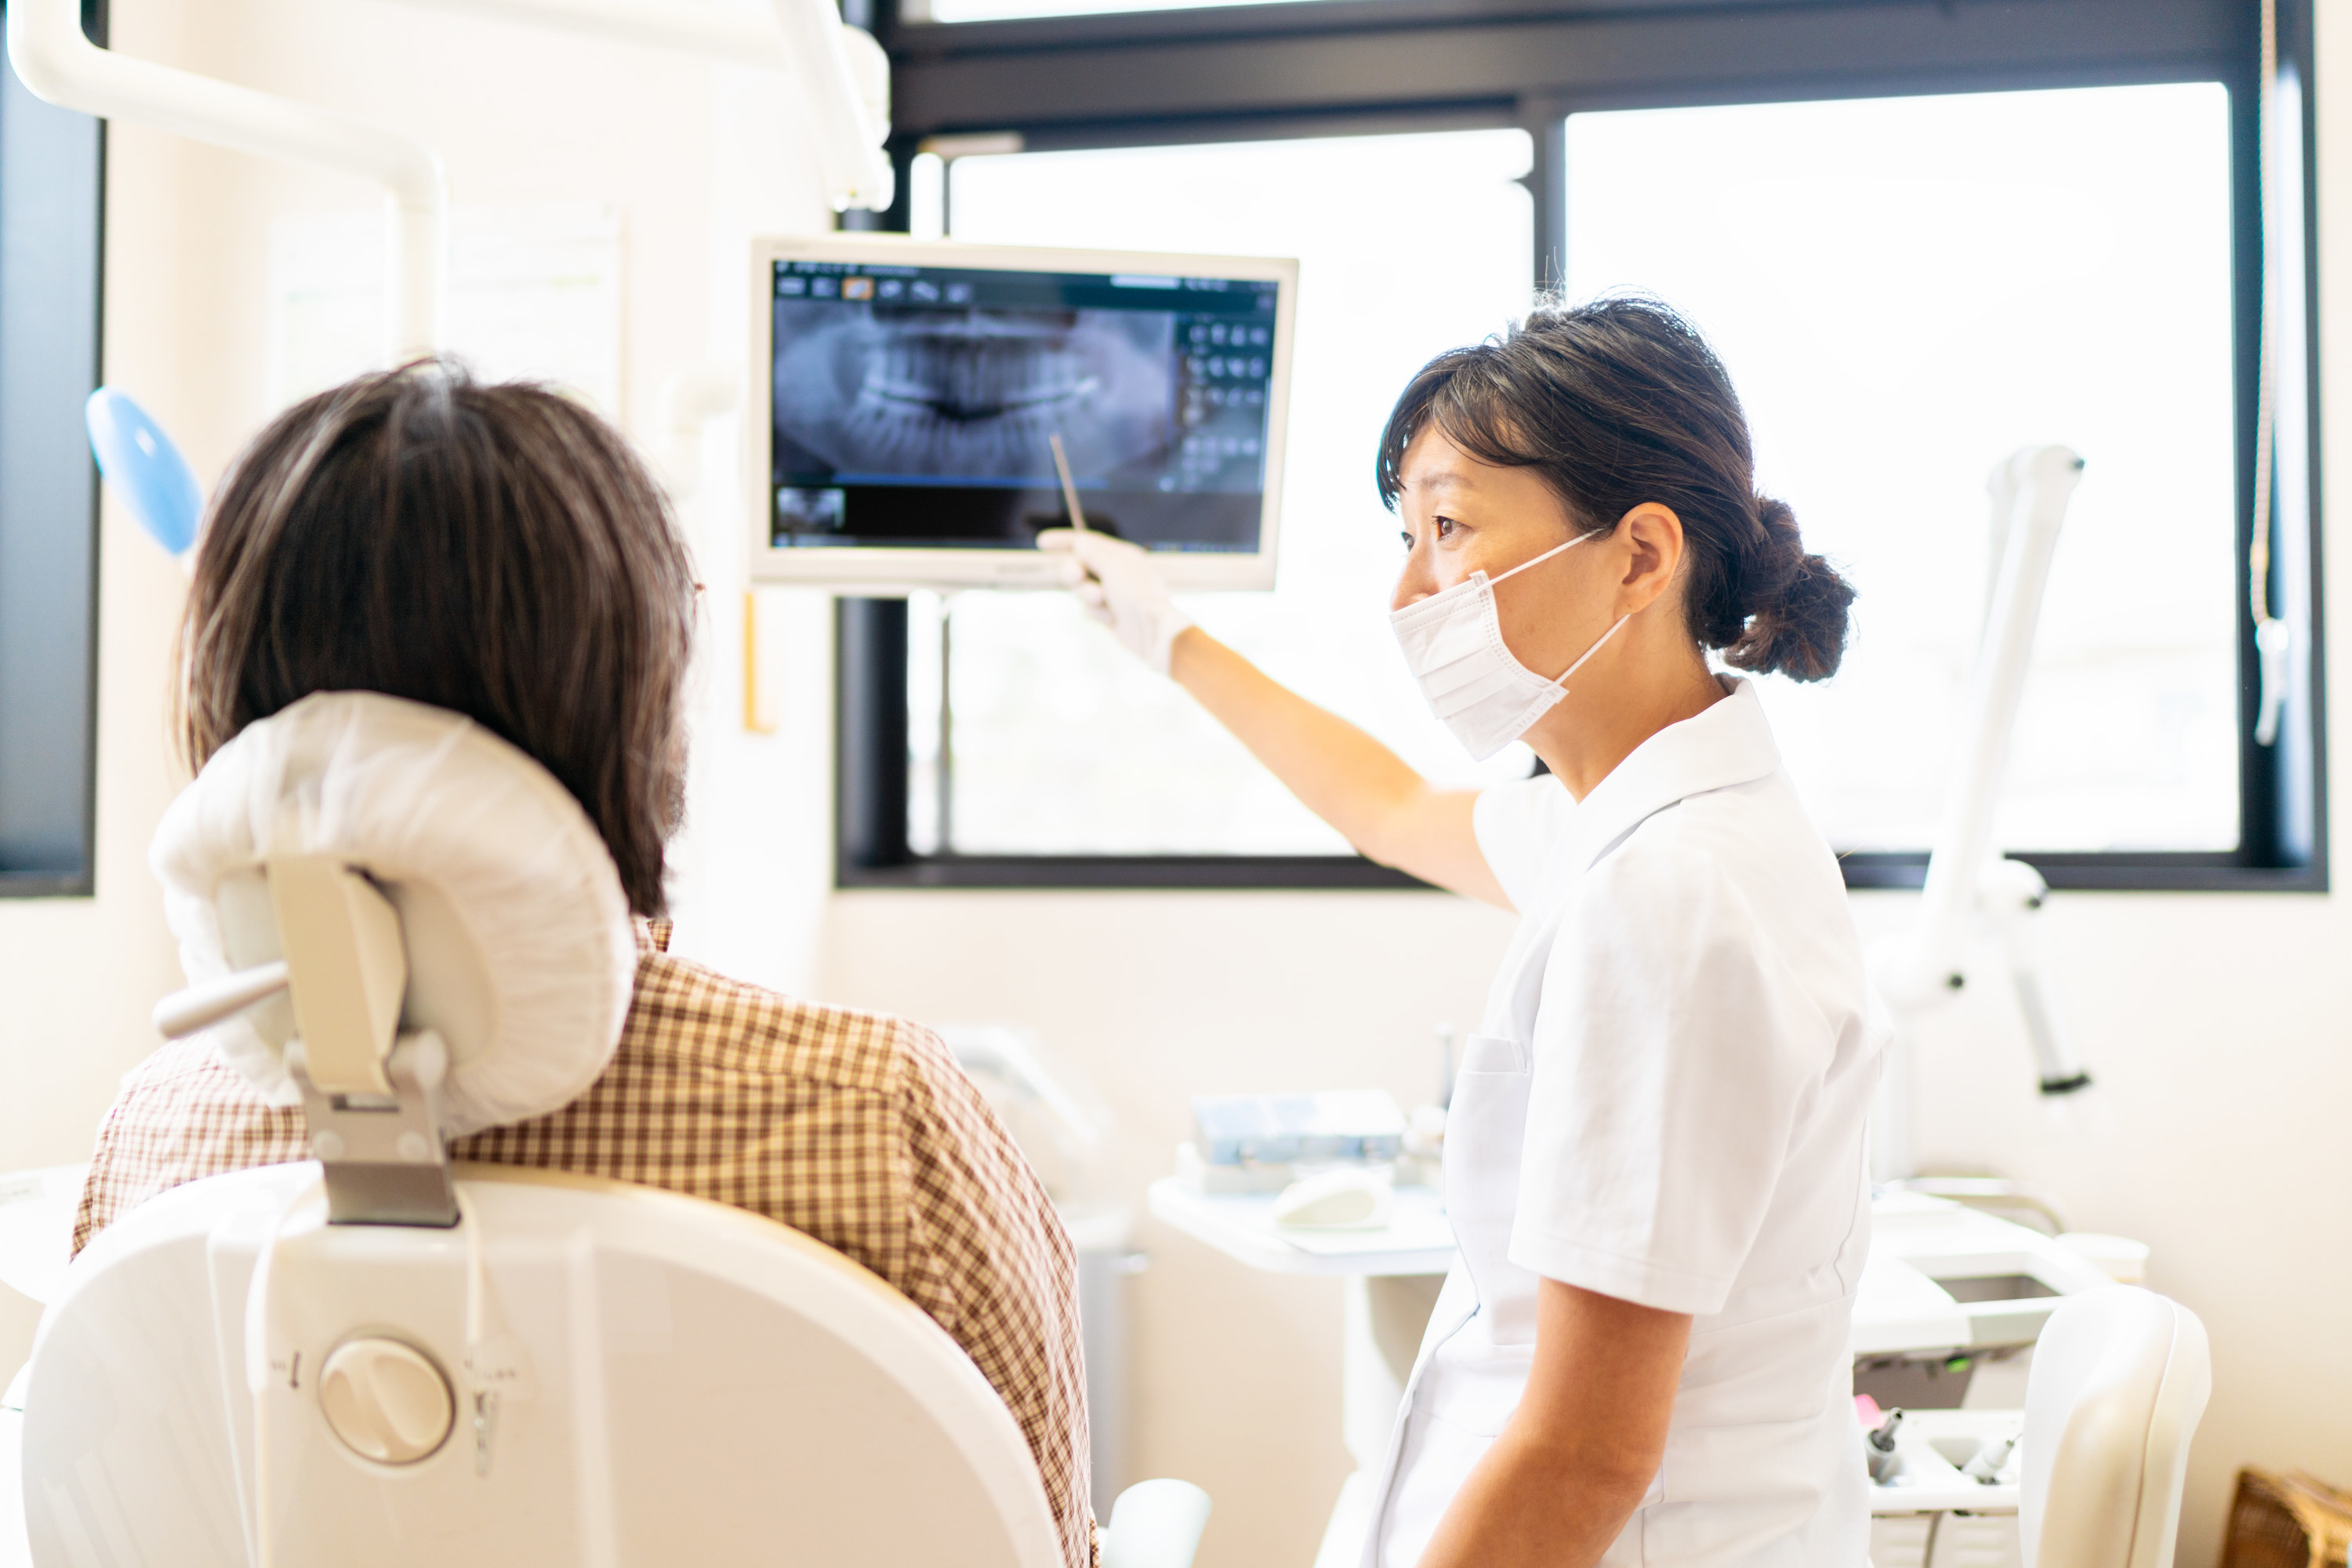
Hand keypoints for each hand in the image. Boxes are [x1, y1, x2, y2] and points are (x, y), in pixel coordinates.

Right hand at [1037, 529, 1194, 675]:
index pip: (1087, 542)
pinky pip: (1089, 609)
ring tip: (1103, 601)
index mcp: (1120, 555)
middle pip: (1078, 565)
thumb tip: (1080, 542)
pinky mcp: (1109, 614)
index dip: (1063, 540)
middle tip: (1076, 576)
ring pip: (1081, 589)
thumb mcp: (1113, 566)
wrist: (1152, 631)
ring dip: (1088, 594)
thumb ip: (1093, 553)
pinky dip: (1097, 612)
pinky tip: (1111, 618)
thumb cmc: (1137, 594)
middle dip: (1074, 572)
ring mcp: (1112, 594)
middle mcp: (1116, 572)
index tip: (1041, 542)